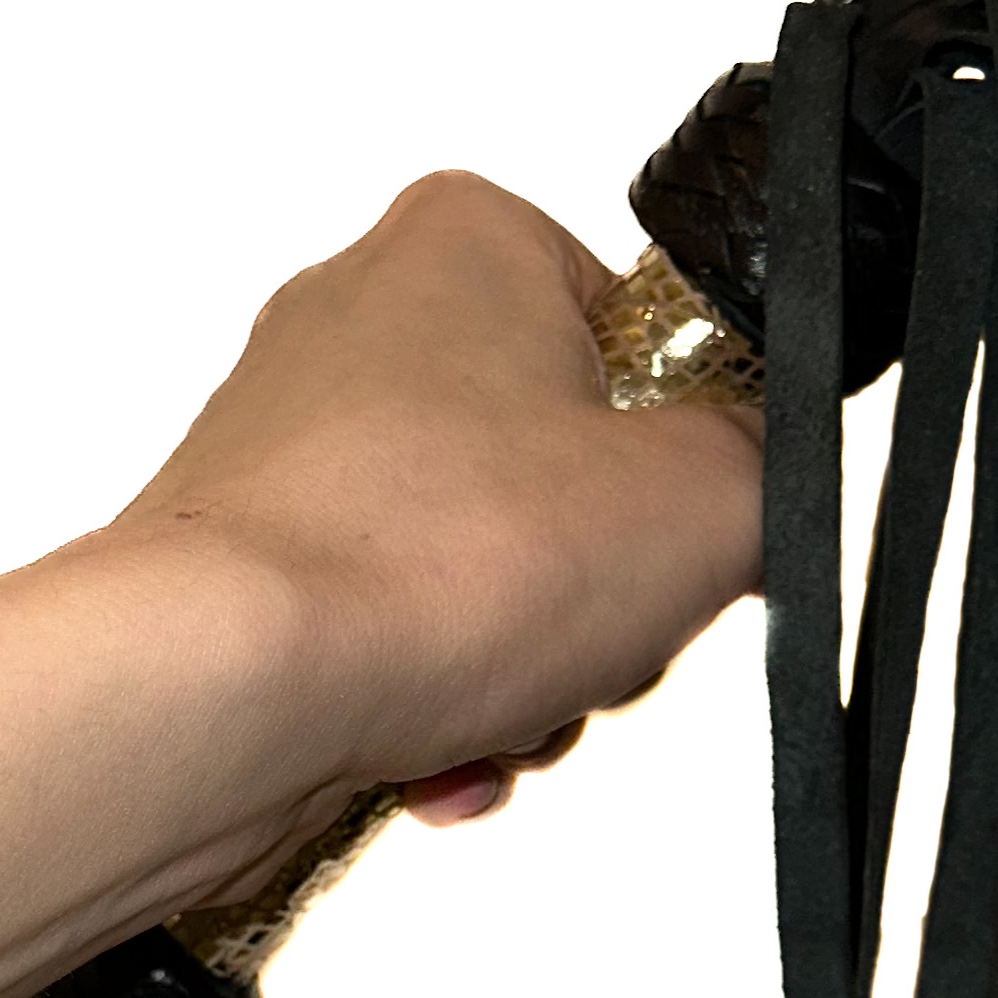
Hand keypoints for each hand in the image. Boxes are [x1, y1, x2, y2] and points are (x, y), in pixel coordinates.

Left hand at [116, 170, 761, 834]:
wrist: (223, 690)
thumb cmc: (426, 562)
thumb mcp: (707, 503)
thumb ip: (774, 469)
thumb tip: (759, 484)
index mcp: (470, 243)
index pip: (643, 338)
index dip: (683, 461)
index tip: (679, 532)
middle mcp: (361, 320)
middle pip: (568, 479)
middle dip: (595, 595)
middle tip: (591, 637)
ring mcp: (293, 448)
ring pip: (483, 579)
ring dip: (522, 674)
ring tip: (500, 707)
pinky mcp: (249, 564)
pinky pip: (394, 644)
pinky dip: (429, 712)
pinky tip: (428, 754)